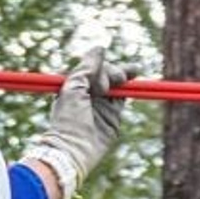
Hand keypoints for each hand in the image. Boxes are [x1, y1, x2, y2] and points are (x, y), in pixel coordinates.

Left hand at [24, 47, 134, 198]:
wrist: (72, 151)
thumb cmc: (68, 121)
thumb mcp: (73, 87)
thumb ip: (87, 68)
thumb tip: (100, 48)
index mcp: (75, 87)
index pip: (93, 67)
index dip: (100, 66)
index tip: (100, 74)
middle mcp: (89, 95)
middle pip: (107, 73)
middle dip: (114, 72)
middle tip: (111, 83)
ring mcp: (101, 106)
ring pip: (117, 83)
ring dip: (122, 77)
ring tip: (128, 75)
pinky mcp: (112, 118)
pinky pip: (123, 98)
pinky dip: (128, 89)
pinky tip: (131, 82)